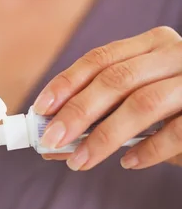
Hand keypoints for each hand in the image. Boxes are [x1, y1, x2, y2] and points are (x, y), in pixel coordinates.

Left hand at [33, 27, 181, 170]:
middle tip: (50, 141)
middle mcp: (175, 53)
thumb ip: (102, 117)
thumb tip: (53, 143)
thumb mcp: (141, 103)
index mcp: (152, 44)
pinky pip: (178, 131)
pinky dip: (149, 151)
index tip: (40, 109)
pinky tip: (128, 164)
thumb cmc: (178, 109)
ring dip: (105, 137)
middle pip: (116, 80)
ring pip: (143, 104)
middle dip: (77, 112)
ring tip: (79, 162)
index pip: (100, 58)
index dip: (66, 83)